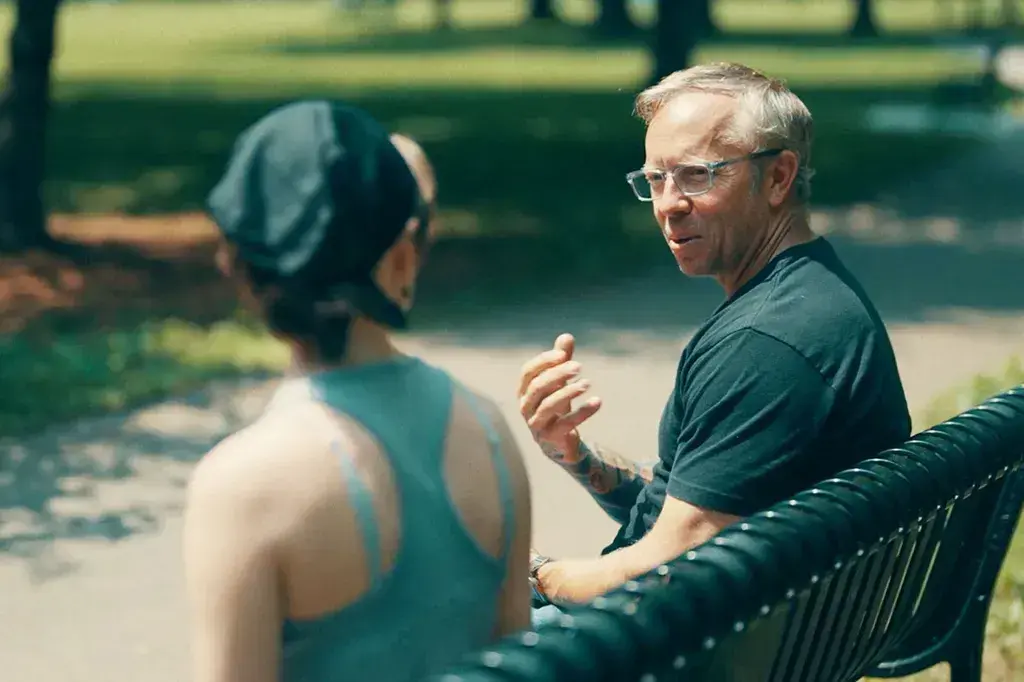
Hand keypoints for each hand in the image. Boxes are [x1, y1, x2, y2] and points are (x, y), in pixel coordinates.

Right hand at [517, 333, 601, 462]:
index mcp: (524, 390)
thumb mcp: (558, 382)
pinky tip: (597, 401)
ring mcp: (536, 423)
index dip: (544, 361)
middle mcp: (526, 406)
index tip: (564, 354)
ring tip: (587, 383)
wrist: (558, 442)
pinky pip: (565, 424)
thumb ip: (561, 360)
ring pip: (549, 405)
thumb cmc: (556, 405)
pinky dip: (582, 412)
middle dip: (558, 374)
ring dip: (569, 392)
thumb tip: (566, 336)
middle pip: (538, 386)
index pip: (528, 371)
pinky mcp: (550, 438)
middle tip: (579, 366)